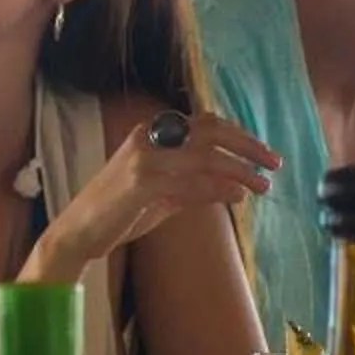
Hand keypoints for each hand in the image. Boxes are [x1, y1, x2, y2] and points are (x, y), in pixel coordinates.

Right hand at [35, 109, 277, 274]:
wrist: (78, 232)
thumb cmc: (121, 212)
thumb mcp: (165, 195)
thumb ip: (196, 186)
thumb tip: (237, 187)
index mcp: (153, 134)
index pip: (206, 123)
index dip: (240, 135)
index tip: (264, 152)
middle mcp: (149, 139)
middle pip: (210, 132)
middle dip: (247, 146)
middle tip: (275, 163)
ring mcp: (143, 160)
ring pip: (204, 156)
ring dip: (239, 169)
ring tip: (264, 185)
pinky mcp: (139, 184)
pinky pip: (188, 182)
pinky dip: (216, 187)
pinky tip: (238, 195)